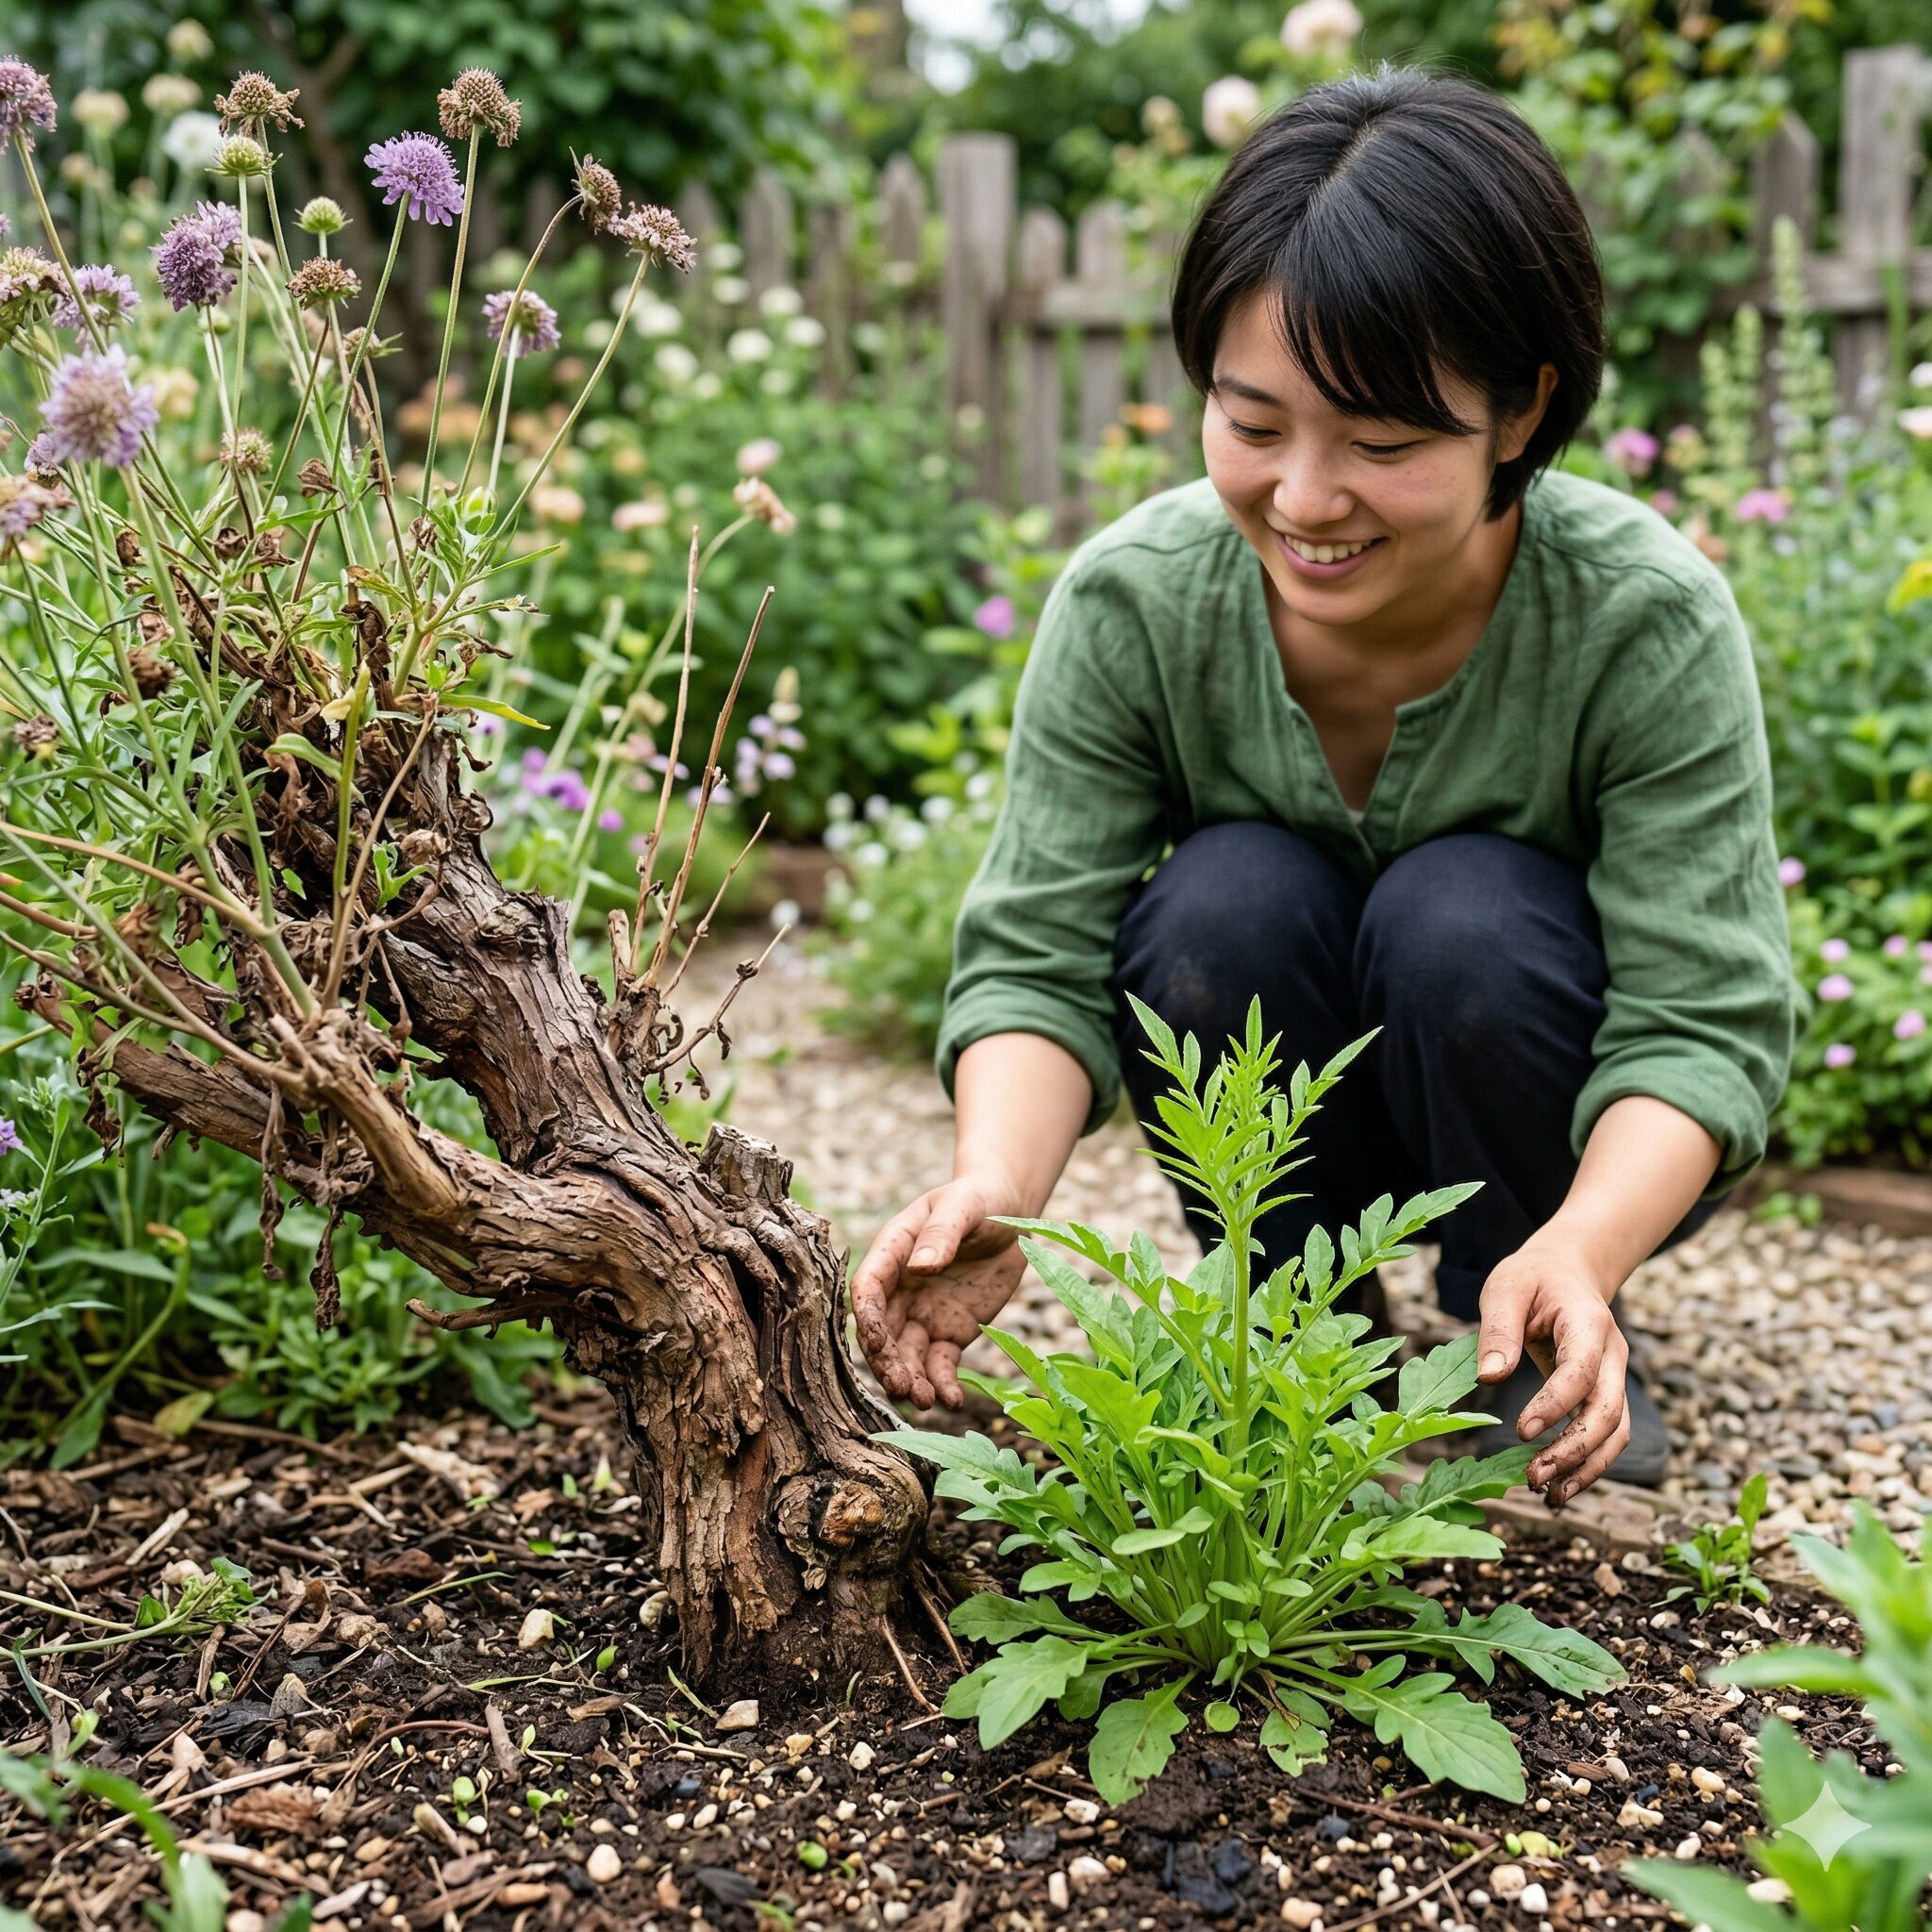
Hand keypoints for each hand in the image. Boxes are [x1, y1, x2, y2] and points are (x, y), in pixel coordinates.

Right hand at [850, 1174, 1029, 1409]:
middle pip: (883, 1332)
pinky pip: (941, 1363)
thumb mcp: (962, 1206)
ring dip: (910, 1380)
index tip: (875, 1340)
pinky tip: (952, 1400)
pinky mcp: (951, 1332)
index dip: (867, 1316)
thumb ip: (941, 1234)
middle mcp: (901, 1290)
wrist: (1010, 1213)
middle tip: (900, 1386)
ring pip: (908, 1355)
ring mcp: (924, 1314)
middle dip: (887, 1361)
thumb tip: (919, 1266)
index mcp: (893, 1253)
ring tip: (924, 1401)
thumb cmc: (978, 1200)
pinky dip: (943, 1384)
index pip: (868, 1288)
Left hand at [1476, 1237, 1629, 1507]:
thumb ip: (1499, 1329)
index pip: (1579, 1373)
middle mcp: (1612, 1355)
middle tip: (1533, 1475)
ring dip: (1587, 1468)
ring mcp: (1614, 1377)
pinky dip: (1589, 1464)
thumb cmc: (1531, 1279)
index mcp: (1588, 1324)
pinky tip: (1561, 1487)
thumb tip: (1489, 1376)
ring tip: (1549, 1496)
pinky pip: (1607, 1435)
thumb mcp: (1505, 1288)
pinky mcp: (1606, 1394)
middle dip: (1574, 1450)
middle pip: (1608, 1412)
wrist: (1567, 1272)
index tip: (1521, 1430)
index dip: (1554, 1405)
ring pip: (1616, 1432)